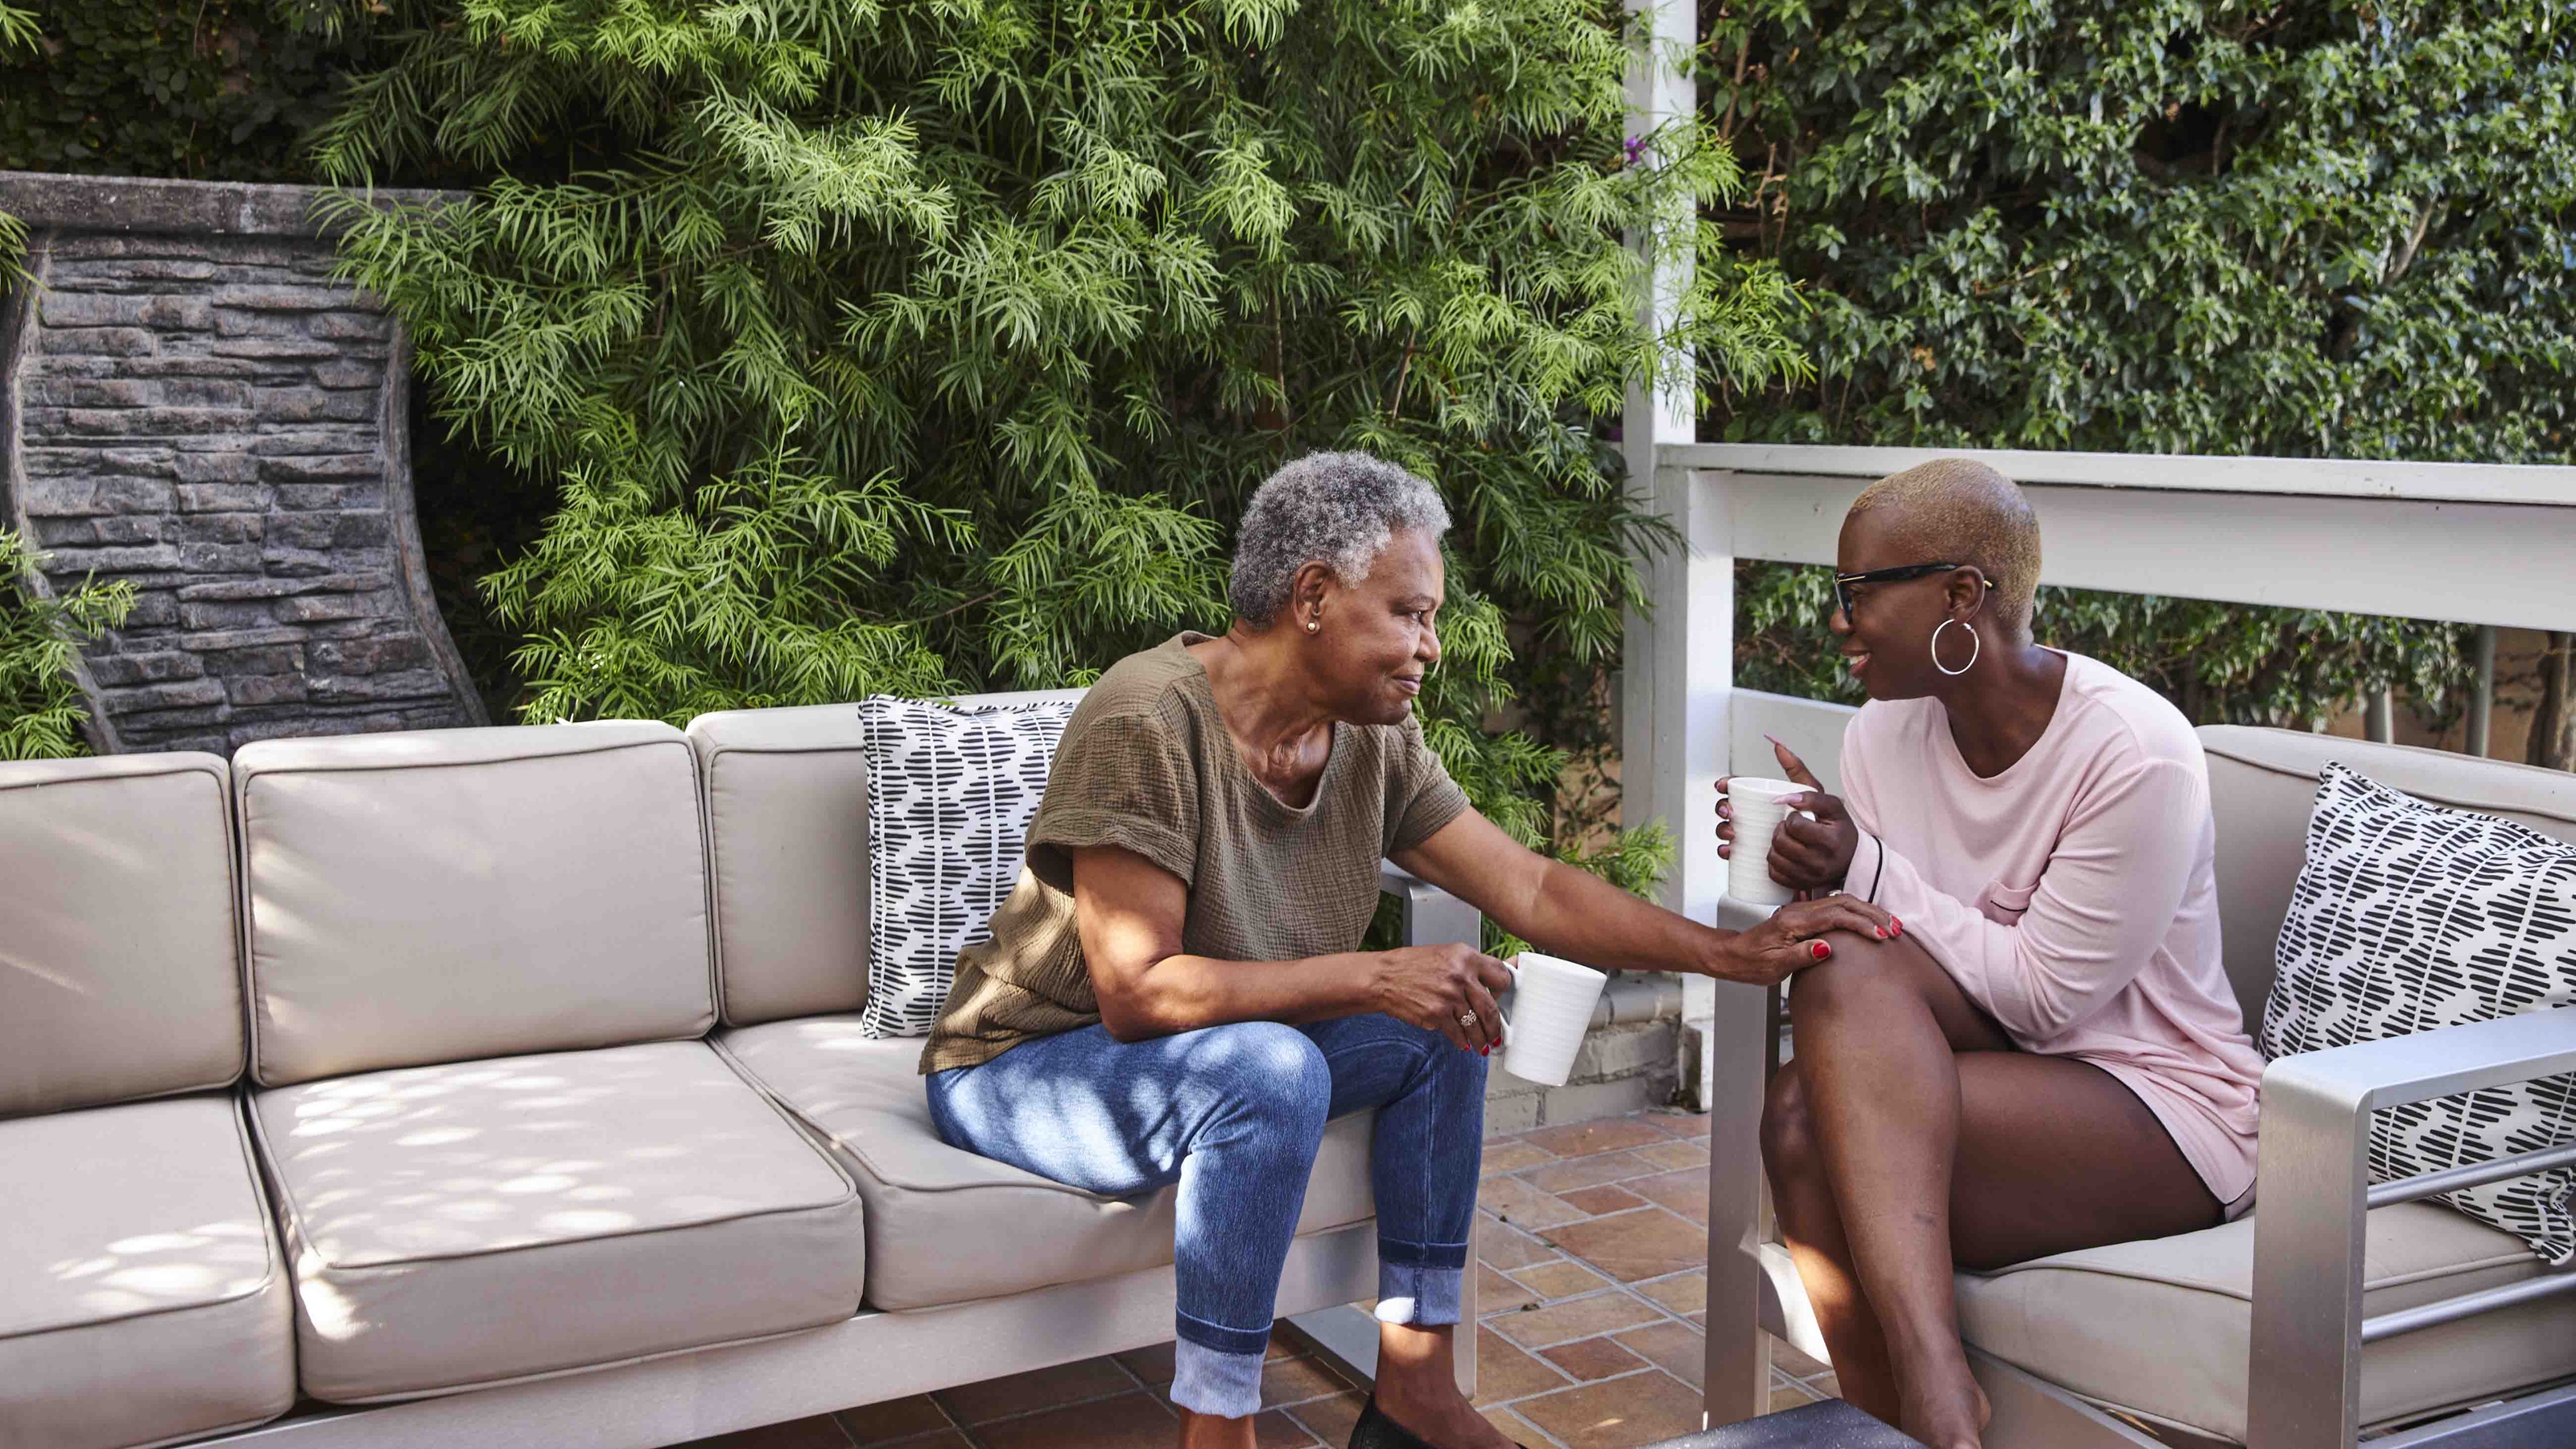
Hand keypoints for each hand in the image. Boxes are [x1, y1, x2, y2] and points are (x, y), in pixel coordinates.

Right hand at [1371, 942, 1512, 1054]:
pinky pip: (1457, 1033)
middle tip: (1496, 1034)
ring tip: (1482, 1044)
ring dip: (1480, 1039)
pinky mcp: (1437, 1015)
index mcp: (1465, 956)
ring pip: (1475, 1025)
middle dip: (1495, 1027)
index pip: (1500, 975)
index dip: (1503, 990)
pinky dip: (1462, 1042)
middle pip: (1491, 1008)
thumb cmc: (1411, 965)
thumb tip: (1488, 985)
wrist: (1384, 977)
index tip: (1500, 999)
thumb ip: (1468, 967)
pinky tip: (1463, 1043)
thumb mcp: (1444, 955)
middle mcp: (1461, 976)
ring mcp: (1449, 997)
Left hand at [1718, 736, 1859, 892]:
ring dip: (1773, 846)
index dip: (1789, 817)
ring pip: (1774, 858)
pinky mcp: (1801, 885)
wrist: (1851, 859)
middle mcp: (1822, 861)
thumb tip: (1777, 746)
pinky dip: (1772, 863)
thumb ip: (1800, 773)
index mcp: (1831, 838)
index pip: (1795, 825)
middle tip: (1785, 826)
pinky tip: (1781, 854)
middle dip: (1778, 831)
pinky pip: (1774, 874)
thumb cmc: (1837, 826)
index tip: (1792, 814)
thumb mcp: (1827, 799)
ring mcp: (1811, 876)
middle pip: (1781, 842)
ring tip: (1783, 838)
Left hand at [1720, 895, 1900, 986]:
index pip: (1836, 916)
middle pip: (1845, 903)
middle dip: (1873, 914)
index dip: (1862, 925)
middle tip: (1896, 929)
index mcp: (1793, 922)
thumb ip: (1801, 956)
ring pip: (1843, 902)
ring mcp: (1802, 911)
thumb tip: (1827, 948)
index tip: (1882, 936)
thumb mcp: (1774, 967)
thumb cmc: (1750, 963)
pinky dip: (1857, 912)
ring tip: (1890, 925)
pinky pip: (1836, 908)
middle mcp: (1799, 911)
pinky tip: (1870, 921)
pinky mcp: (1805, 916)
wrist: (1733, 955)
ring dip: (1868, 912)